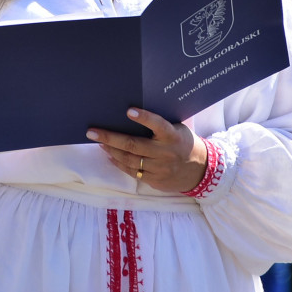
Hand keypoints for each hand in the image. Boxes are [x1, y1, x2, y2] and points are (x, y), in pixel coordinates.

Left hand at [86, 108, 206, 192]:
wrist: (199, 171)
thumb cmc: (184, 143)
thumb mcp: (178, 129)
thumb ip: (161, 125)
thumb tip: (132, 113)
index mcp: (173, 136)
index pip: (158, 124)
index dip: (144, 117)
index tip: (128, 110)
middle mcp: (165, 153)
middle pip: (133, 145)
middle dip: (110, 138)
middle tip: (92, 132)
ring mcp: (159, 169)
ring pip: (129, 160)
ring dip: (111, 150)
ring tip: (99, 141)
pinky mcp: (154, 180)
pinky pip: (132, 172)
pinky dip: (119, 163)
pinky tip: (110, 154)